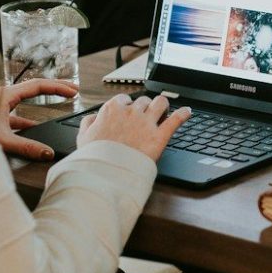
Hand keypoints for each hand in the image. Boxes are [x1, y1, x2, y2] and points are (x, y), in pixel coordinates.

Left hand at [0, 79, 78, 159]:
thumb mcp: (2, 140)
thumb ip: (26, 147)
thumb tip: (48, 153)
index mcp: (6, 94)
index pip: (38, 85)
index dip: (58, 87)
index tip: (73, 91)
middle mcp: (3, 95)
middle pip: (35, 87)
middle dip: (56, 87)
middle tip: (73, 89)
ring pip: (27, 97)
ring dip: (44, 99)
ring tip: (59, 100)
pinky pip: (18, 111)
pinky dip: (30, 116)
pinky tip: (35, 126)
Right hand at [76, 93, 191, 161]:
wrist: (107, 173)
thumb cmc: (94, 156)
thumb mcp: (83, 137)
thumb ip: (88, 123)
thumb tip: (93, 118)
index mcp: (113, 109)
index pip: (124, 99)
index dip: (127, 106)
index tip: (128, 113)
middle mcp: (131, 112)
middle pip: (143, 101)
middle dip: (145, 107)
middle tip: (146, 116)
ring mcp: (146, 123)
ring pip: (160, 102)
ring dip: (162, 105)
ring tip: (164, 109)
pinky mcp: (159, 137)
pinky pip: (175, 120)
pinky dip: (183, 114)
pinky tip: (188, 111)